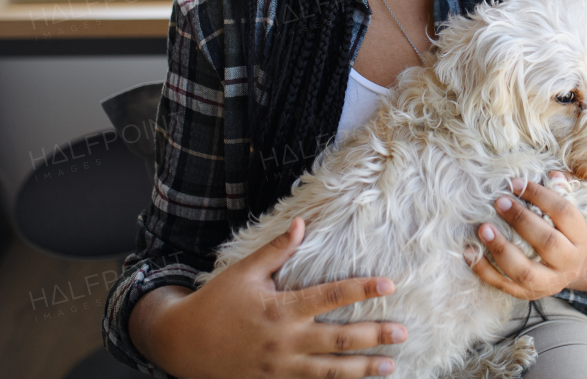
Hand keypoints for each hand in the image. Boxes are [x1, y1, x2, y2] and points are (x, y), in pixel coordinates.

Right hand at [131, 218, 406, 378]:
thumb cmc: (215, 302)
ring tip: (391, 366)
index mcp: (280, 308)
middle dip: (374, 336)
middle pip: (338, 339)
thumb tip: (302, 223)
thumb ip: (276, 250)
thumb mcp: (243, 272)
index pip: (329, 296)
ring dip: (363, 370)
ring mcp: (280, 367)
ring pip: (329, 371)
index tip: (389, 285)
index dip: (361, 290)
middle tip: (404, 332)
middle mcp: (284, 340)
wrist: (182, 344)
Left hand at [466, 173, 586, 298]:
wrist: (567, 271)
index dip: (540, 195)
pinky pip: (502, 285)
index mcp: (580, 238)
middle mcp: (569, 263)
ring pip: (524, 271)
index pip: (563, 213)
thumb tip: (552, 175)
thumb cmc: (563, 233)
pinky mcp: (526, 294)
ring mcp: (547, 283)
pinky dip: (483, 270)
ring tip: (483, 228)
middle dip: (521, 220)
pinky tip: (469, 252)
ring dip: (501, 249)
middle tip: (500, 202)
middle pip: (547, 242)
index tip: (516, 183)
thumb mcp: (569, 214)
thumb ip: (563, 192)